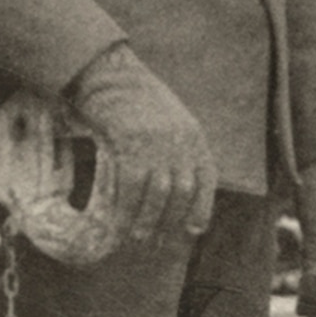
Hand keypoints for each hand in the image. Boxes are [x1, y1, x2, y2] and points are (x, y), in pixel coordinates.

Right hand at [65, 46, 216, 246]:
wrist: (109, 74)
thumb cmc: (134, 98)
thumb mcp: (168, 118)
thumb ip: (177, 145)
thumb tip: (174, 183)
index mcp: (194, 135)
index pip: (206, 178)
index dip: (202, 206)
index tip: (195, 229)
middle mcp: (181, 141)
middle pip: (182, 192)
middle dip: (171, 221)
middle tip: (159, 242)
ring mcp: (157, 144)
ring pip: (159, 195)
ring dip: (149, 222)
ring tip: (140, 238)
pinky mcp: (130, 146)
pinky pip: (132, 189)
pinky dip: (127, 212)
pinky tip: (120, 225)